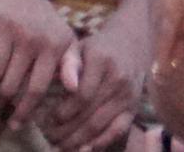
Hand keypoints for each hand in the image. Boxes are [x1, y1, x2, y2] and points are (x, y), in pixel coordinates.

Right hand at [0, 0, 78, 131]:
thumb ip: (71, 63)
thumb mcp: (63, 37)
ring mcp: (9, 29)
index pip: (36, 88)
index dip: (23, 111)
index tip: (13, 126)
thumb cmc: (41, 18)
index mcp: (54, 46)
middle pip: (9, 85)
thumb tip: (76, 89)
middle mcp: (33, 38)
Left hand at [45, 8, 154, 151]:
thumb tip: (67, 86)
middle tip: (50, 138)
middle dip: (67, 131)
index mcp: (102, 61)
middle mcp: (118, 79)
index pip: (81, 95)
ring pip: (101, 125)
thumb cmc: (98, 47)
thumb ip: (69, 64)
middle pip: (89, 114)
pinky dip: (101, 143)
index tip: (49, 119)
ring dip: (79, 140)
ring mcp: (128, 95)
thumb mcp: (81, 46)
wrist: (131, 42)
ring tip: (61, 146)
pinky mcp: (134, 107)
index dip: (64, 112)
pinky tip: (85, 149)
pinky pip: (118, 130)